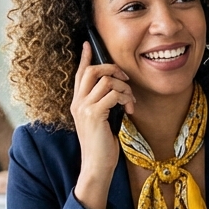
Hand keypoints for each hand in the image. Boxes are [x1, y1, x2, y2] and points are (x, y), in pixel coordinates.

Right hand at [70, 42, 135, 208]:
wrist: (97, 165)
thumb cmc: (102, 144)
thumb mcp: (102, 119)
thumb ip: (104, 103)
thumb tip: (116, 89)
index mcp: (78, 102)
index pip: (79, 73)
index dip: (85, 57)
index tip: (88, 44)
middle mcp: (78, 102)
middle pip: (93, 70)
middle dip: (114, 69)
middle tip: (127, 80)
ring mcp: (84, 108)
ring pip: (107, 80)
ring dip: (125, 88)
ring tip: (130, 103)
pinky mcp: (94, 114)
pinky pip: (113, 94)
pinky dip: (125, 98)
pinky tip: (129, 110)